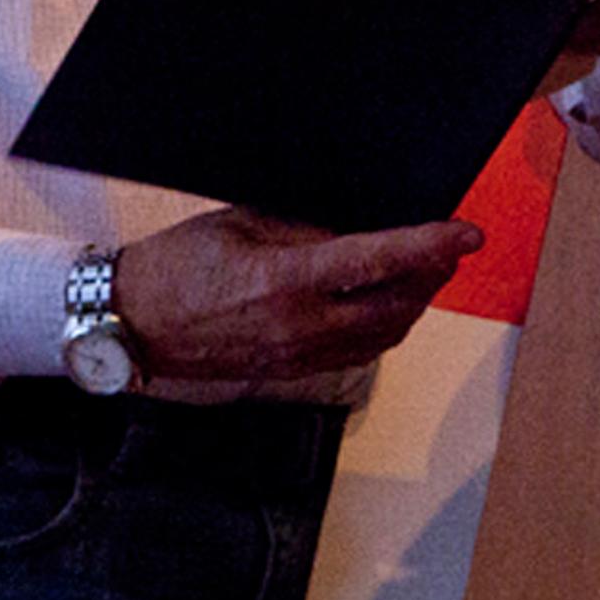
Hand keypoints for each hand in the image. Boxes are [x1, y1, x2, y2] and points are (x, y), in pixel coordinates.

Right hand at [110, 206, 485, 386]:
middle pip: (396, 305)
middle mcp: (300, 327)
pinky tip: (382, 302)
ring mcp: (298, 357)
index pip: (377, 262)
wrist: (133, 325)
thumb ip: (304, 230)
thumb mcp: (241, 225)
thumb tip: (355, 233)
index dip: (429, 246)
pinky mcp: (293, 373)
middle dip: (432, 275)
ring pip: (384, 335)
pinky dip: (383, 325)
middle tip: (447, 247)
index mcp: (285, 282)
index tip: (465, 234)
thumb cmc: (175, 268)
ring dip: (412, 304)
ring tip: (423, 272)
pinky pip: (358, 352)